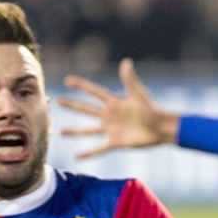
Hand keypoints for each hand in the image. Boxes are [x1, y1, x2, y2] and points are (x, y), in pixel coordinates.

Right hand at [59, 58, 179, 158]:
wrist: (161, 128)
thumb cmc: (152, 109)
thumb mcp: (138, 94)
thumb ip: (130, 79)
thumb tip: (126, 61)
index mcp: (114, 102)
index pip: (94, 92)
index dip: (81, 86)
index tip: (67, 80)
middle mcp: (109, 115)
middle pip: (86, 109)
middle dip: (72, 105)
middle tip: (57, 101)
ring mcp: (111, 129)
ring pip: (88, 130)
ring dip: (74, 131)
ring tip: (59, 132)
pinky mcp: (115, 142)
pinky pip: (99, 148)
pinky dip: (88, 153)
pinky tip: (77, 156)